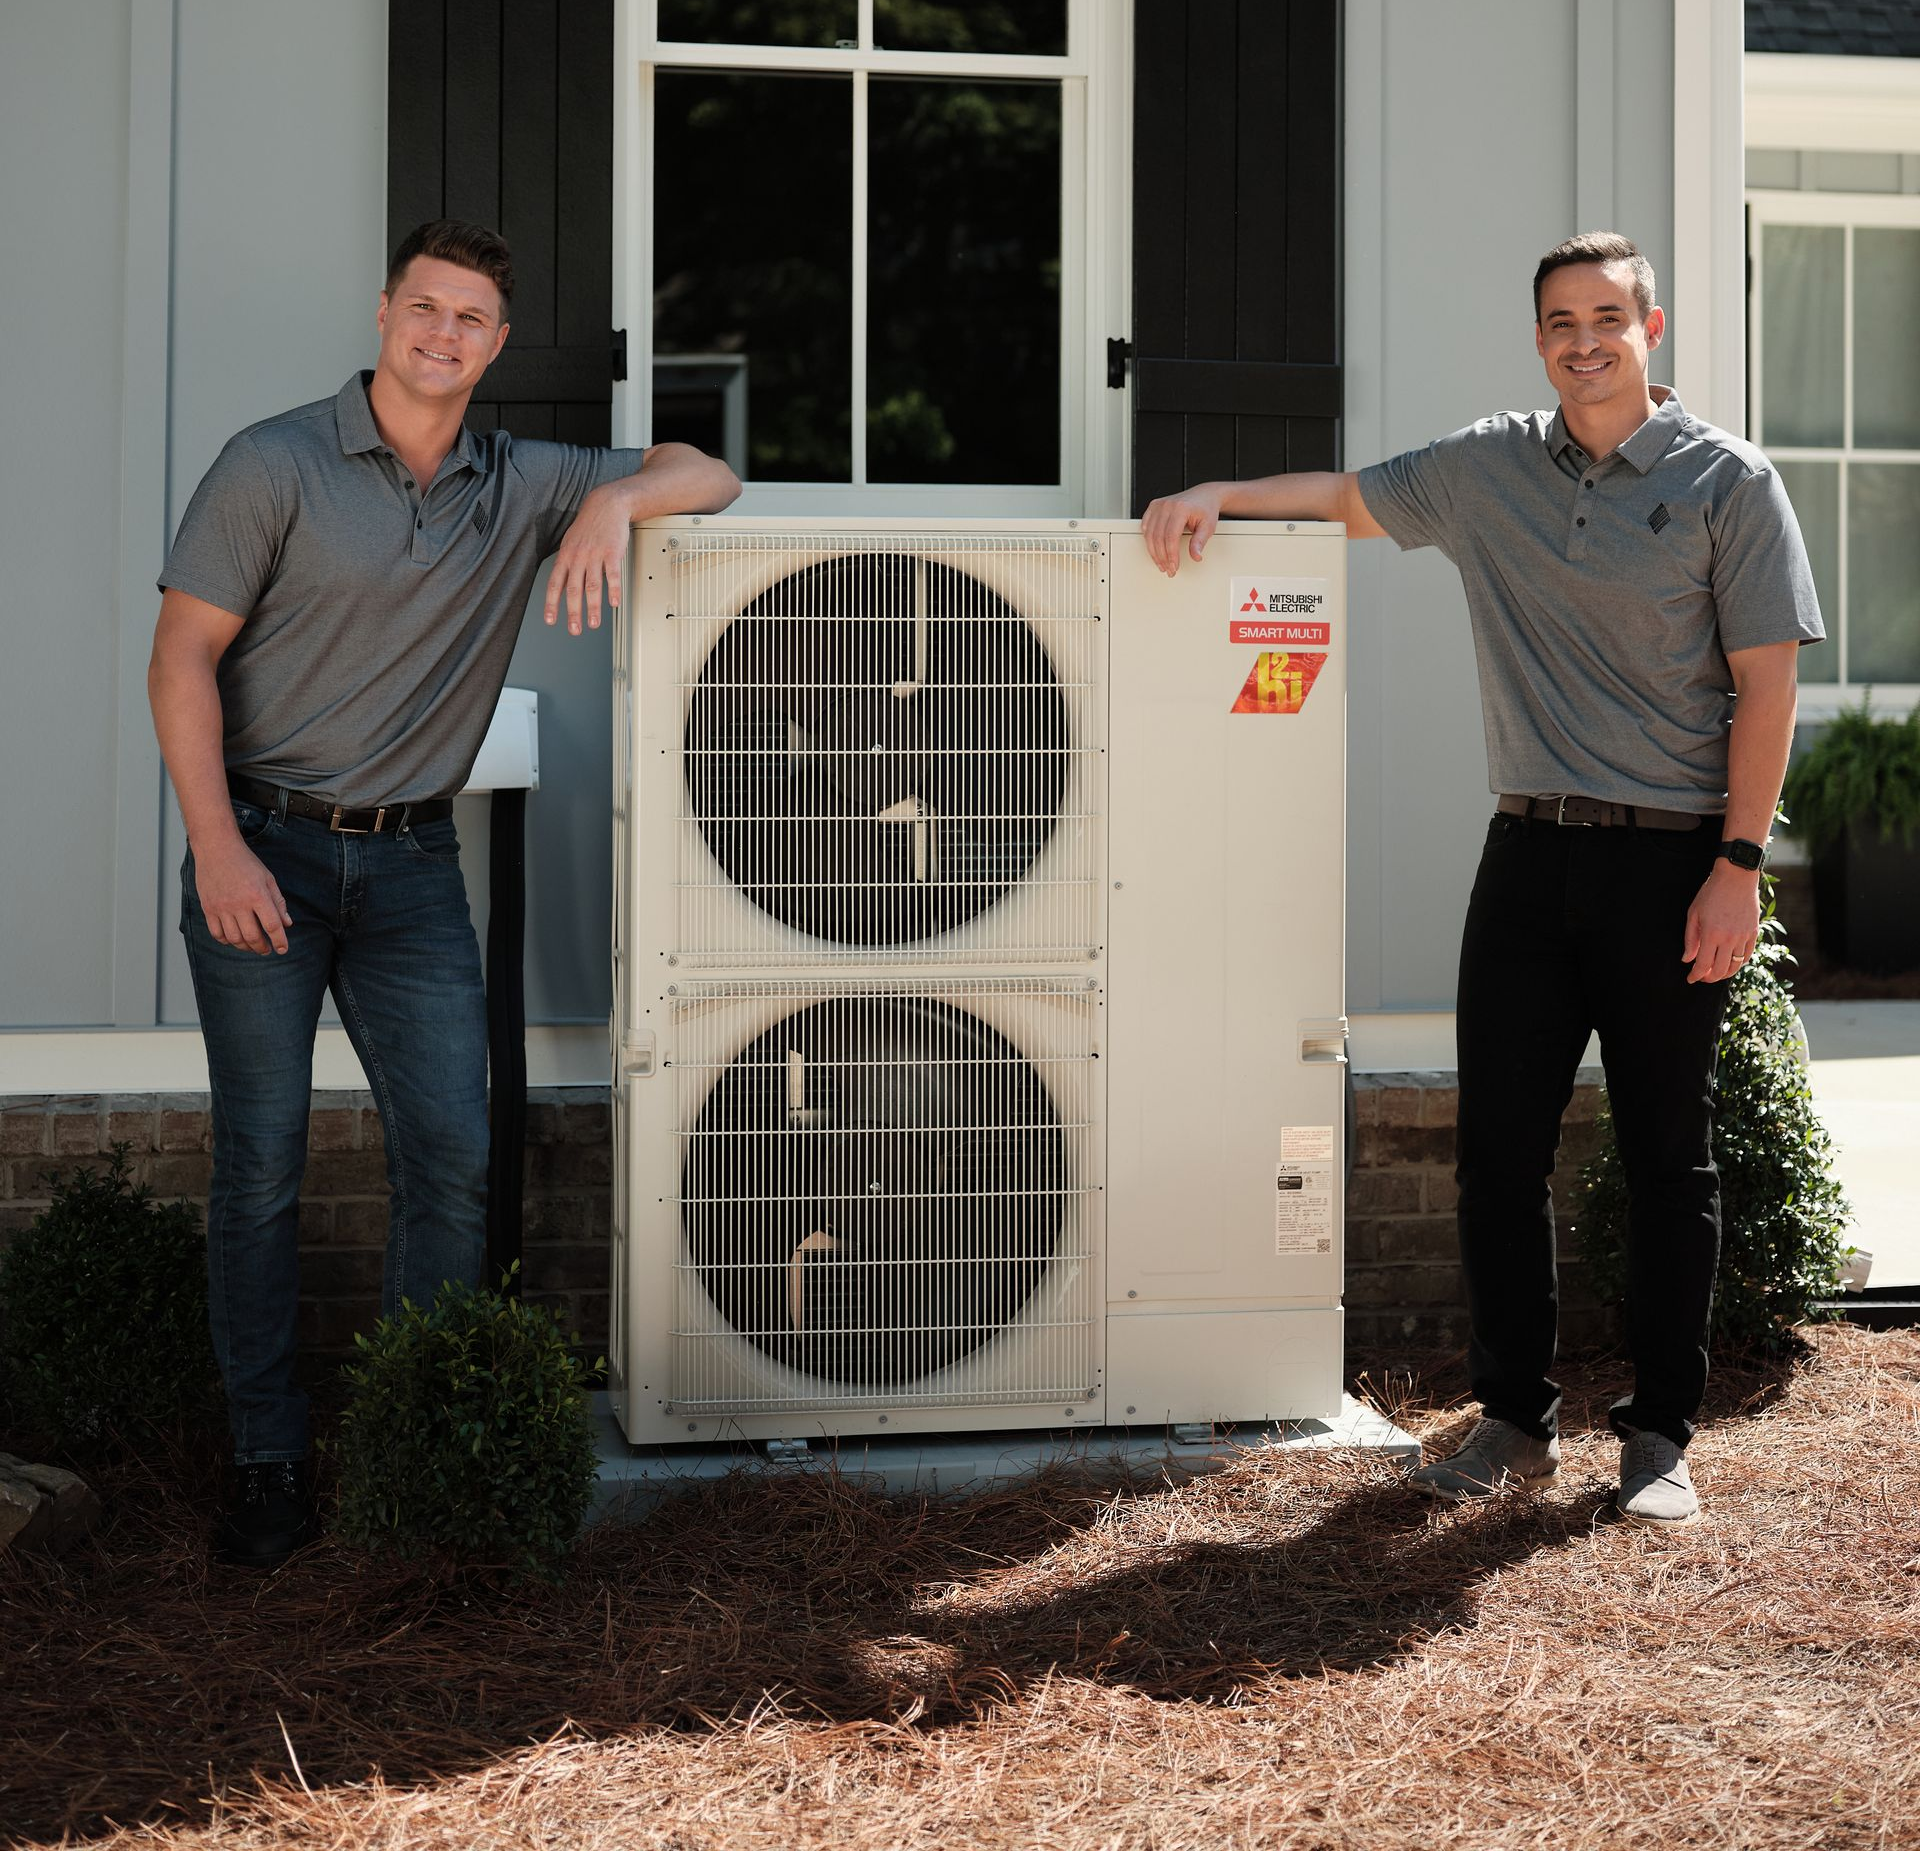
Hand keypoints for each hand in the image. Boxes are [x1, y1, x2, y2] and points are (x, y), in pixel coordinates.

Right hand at [192, 837, 290, 954]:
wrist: (216, 849)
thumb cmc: (245, 863)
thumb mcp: (268, 879)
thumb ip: (278, 902)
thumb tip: (287, 925)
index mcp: (258, 895)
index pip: (272, 925)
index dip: (280, 941)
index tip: (283, 949)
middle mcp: (239, 903)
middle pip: (253, 936)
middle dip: (262, 948)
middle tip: (267, 950)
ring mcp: (221, 907)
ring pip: (234, 938)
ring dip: (245, 947)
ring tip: (252, 946)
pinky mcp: (208, 908)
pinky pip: (216, 933)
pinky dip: (227, 941)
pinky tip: (234, 939)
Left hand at [543, 485, 630, 634]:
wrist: (606, 504)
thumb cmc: (589, 525)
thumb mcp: (571, 542)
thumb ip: (567, 565)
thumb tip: (562, 586)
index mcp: (566, 556)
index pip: (555, 584)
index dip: (552, 604)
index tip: (551, 620)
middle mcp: (578, 557)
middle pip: (574, 589)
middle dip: (573, 612)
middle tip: (575, 629)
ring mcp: (595, 555)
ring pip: (592, 585)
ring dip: (592, 607)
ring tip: (593, 623)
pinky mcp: (612, 552)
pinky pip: (612, 575)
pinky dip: (613, 590)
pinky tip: (614, 603)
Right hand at [1141, 485, 1223, 576]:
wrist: (1204, 495)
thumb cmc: (1206, 508)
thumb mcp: (1208, 527)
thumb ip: (1199, 542)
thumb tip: (1195, 556)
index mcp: (1181, 508)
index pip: (1171, 537)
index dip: (1171, 555)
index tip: (1174, 566)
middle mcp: (1167, 505)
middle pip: (1158, 537)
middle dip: (1162, 557)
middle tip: (1168, 568)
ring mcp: (1158, 505)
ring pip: (1149, 534)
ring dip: (1154, 552)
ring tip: (1161, 563)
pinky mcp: (1154, 506)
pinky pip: (1145, 526)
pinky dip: (1148, 540)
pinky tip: (1154, 549)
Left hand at [1682, 861, 1760, 984]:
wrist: (1737, 877)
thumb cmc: (1711, 893)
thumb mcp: (1694, 914)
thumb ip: (1690, 939)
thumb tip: (1687, 959)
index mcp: (1711, 934)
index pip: (1703, 965)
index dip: (1696, 976)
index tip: (1690, 979)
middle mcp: (1729, 939)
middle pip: (1720, 970)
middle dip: (1709, 978)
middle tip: (1702, 977)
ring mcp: (1744, 936)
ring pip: (1735, 966)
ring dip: (1724, 974)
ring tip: (1715, 973)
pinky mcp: (1754, 933)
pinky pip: (1747, 956)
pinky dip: (1738, 964)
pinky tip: (1730, 963)